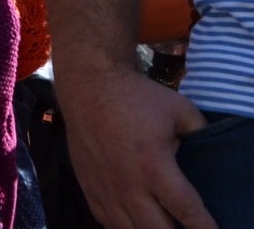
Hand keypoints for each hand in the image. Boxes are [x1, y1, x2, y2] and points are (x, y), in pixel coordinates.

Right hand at [60, 66, 212, 228]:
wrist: (88, 84)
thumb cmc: (136, 96)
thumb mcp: (180, 110)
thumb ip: (201, 136)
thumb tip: (210, 155)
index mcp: (155, 167)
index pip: (187, 211)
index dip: (204, 228)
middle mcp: (128, 184)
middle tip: (186, 226)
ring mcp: (105, 188)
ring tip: (162, 224)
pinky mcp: (88, 185)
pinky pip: (106, 221)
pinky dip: (124, 227)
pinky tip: (136, 221)